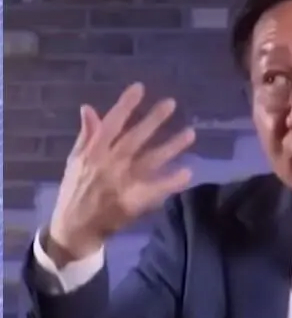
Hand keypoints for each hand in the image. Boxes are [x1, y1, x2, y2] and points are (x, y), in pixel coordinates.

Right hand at [43, 83, 196, 264]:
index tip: (140, 88)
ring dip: (171, 146)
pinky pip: (156, 189)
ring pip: (150, 160)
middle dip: (154, 120)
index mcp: (94, 152)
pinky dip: (171, 182)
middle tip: (172, 103)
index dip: (126, 105)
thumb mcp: (75, 160)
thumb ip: (86, 135)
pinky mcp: (133, 201)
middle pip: (135, 138)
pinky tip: (188, 172)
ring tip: (190, 133)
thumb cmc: (74, 191)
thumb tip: (88, 108)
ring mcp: (123, 183)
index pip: (111, 123)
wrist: (74, 228)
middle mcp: (110, 164)